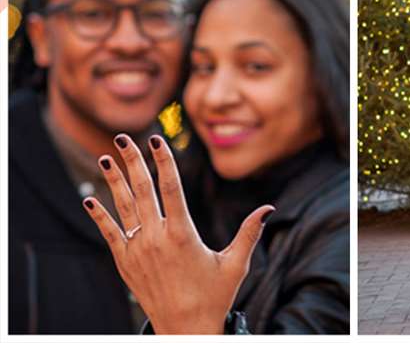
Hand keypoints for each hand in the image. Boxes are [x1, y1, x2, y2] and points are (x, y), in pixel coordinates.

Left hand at [83, 134, 273, 333]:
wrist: (185, 330)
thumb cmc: (214, 297)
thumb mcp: (235, 264)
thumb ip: (249, 233)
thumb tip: (268, 208)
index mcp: (183, 234)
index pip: (171, 188)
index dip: (163, 161)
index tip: (157, 140)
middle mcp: (157, 238)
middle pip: (143, 190)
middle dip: (133, 161)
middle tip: (124, 137)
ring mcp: (138, 250)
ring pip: (123, 207)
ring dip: (113, 181)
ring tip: (105, 158)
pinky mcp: (126, 263)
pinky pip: (110, 234)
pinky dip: (99, 216)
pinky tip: (89, 201)